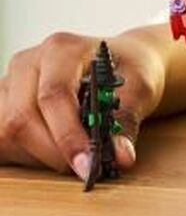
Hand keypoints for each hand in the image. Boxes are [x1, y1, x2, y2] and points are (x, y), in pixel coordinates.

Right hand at [0, 30, 166, 177]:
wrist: (124, 63)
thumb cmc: (131, 70)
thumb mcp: (141, 87)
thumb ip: (127, 120)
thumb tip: (120, 155)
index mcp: (62, 49)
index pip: (53, 95)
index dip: (67, 135)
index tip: (86, 165)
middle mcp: (28, 62)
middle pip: (21, 118)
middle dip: (53, 153)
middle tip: (84, 166)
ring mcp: (9, 84)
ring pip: (5, 133)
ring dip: (38, 155)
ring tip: (72, 153)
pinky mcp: (2, 105)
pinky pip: (1, 140)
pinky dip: (24, 155)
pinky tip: (53, 151)